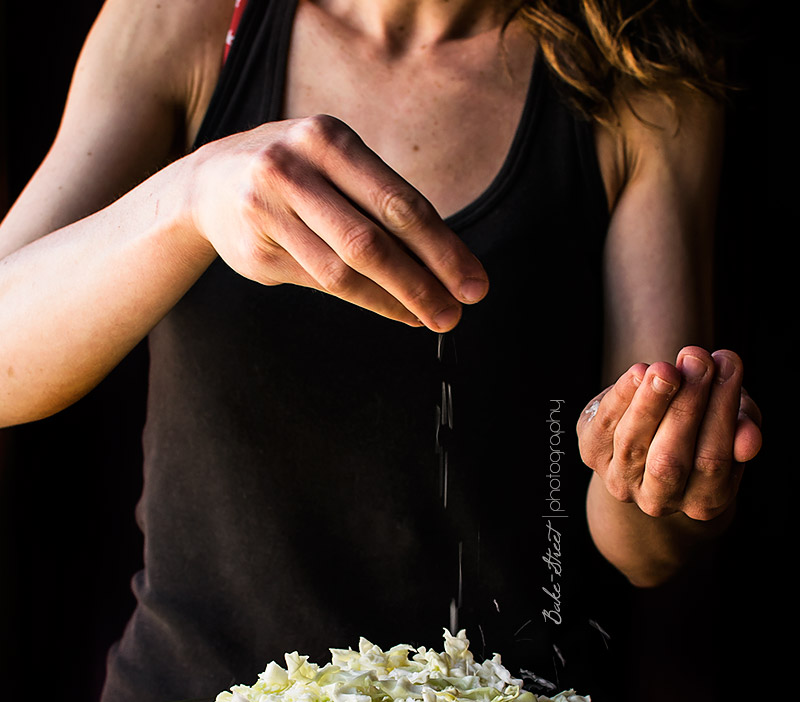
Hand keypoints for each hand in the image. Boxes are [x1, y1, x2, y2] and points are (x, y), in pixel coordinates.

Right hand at [190, 114, 487, 330]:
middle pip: (372, 238)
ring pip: (345, 268)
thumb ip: (380, 205)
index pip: (397, 201)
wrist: (209, 185)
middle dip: (422, 281)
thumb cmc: (294, 177)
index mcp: (328, 138)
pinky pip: (322, 282)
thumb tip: (447, 263)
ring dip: (396, 299)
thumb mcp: (334, 167)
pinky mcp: (256, 248)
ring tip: (430, 317)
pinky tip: (395, 311)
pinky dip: (367, 302)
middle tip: (457, 312)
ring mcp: (269, 208)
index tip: (473, 282)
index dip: (441, 247)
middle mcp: (294, 166)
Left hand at [577, 347, 761, 520]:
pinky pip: (605, 425)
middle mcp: (658, 500)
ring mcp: (621, 481)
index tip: (728, 363)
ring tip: (668, 367)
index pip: (713, 461)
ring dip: (651, 401)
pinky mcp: (592, 454)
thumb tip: (749, 438)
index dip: (721, 412)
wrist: (655, 436)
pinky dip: (621, 397)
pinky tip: (640, 371)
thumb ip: (744, 428)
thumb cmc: (704, 425)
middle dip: (686, 406)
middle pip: (670, 460)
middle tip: (698, 360)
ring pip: (633, 444)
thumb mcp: (733, 422)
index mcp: (703, 500)